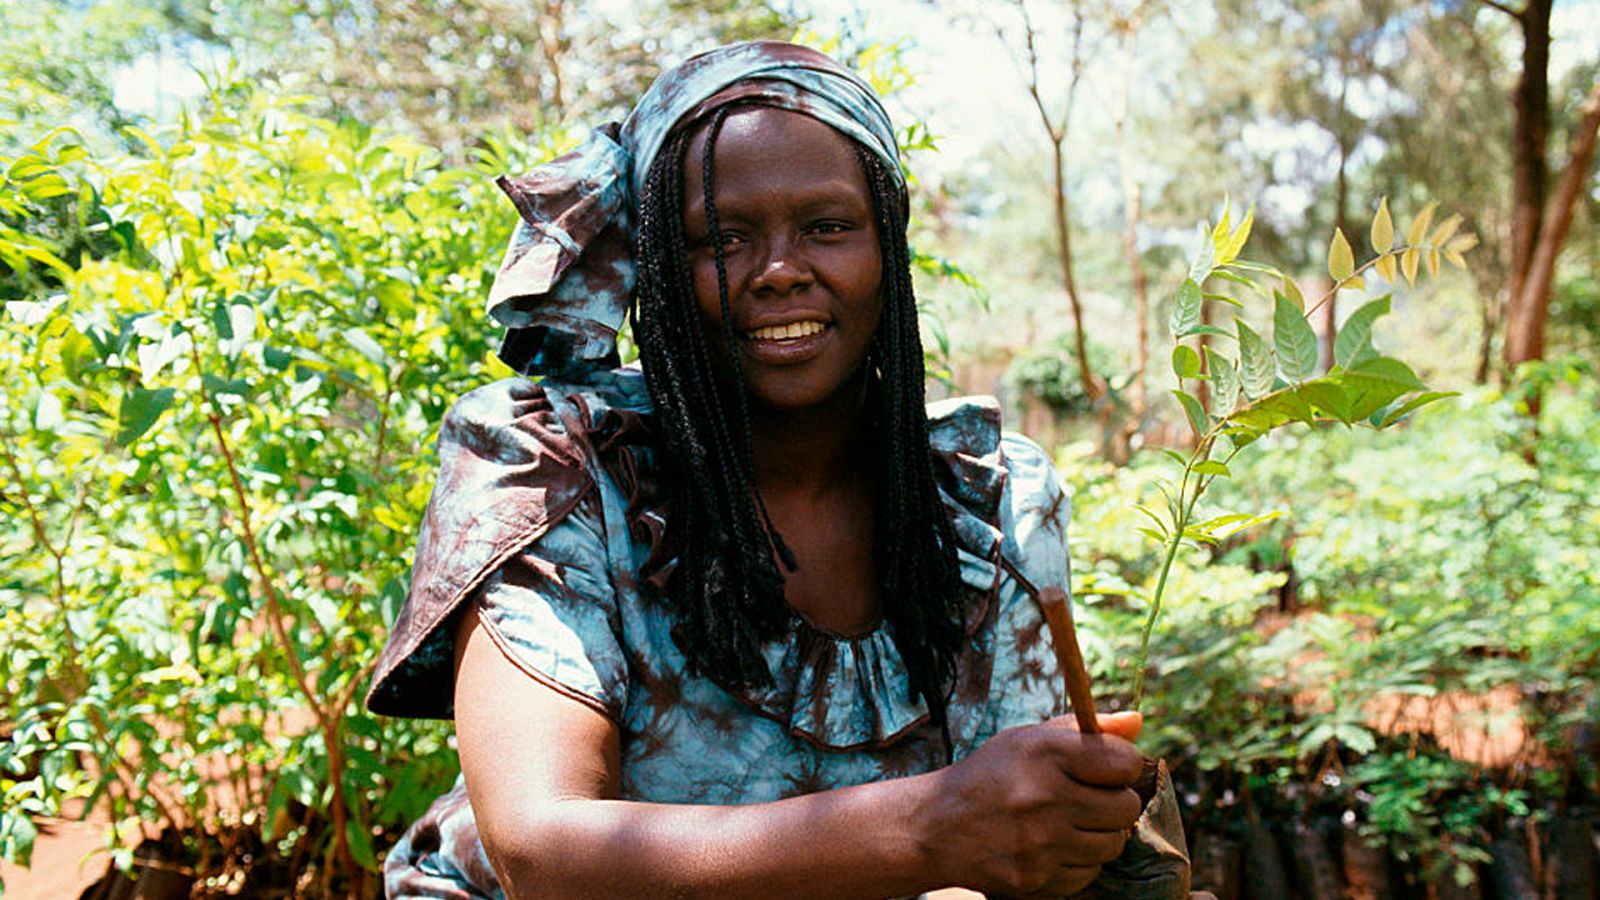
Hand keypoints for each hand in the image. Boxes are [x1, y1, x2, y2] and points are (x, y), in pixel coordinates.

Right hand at [921, 712, 1144, 897]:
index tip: (1107, 769)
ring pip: (1112, 844)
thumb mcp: (1029, 740)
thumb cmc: (991, 775)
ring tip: (1068, 823)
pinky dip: (1078, 862)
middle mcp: (1043, 796)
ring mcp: (1040, 843)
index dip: (1122, 765)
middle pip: (1126, 808)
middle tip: (1089, 799)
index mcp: (1044, 752)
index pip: (1124, 761)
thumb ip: (1086, 729)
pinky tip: (1053, 847)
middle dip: (1114, 802)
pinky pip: (1089, 874)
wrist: (937, 826)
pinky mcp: (1036, 879)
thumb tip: (1138, 721)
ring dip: (1098, 834)